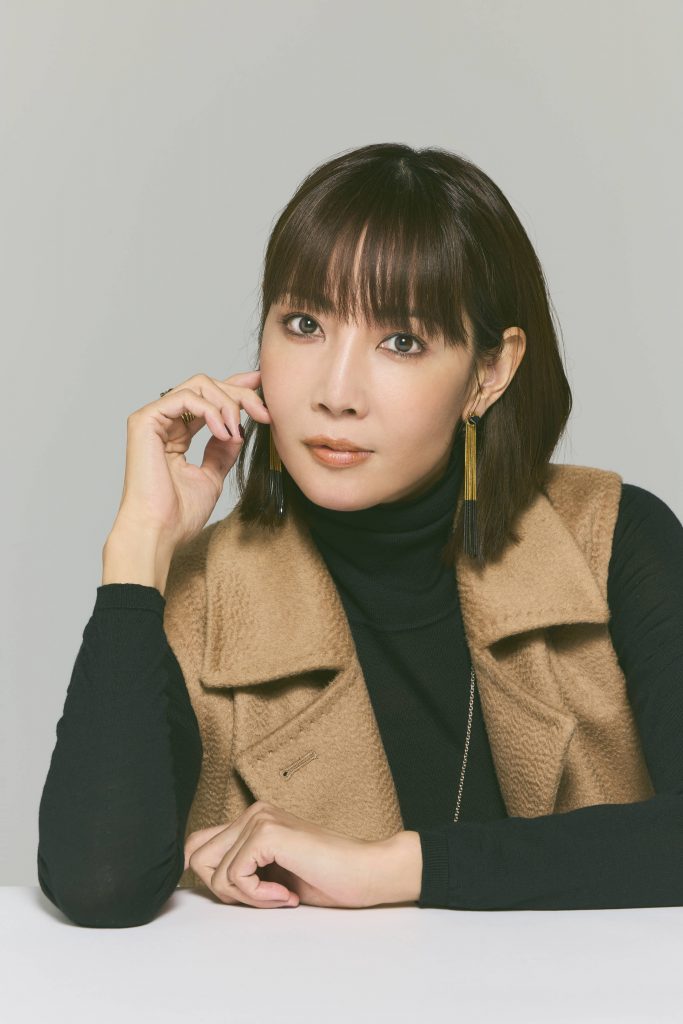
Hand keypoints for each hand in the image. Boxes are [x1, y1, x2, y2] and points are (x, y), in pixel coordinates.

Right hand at [110, 369, 270, 551]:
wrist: (158, 532)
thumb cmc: (178, 515)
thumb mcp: (212, 476)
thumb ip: (223, 451)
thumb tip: (239, 429)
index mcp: (176, 434)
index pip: (207, 398)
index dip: (235, 386)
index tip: (262, 384)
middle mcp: (163, 422)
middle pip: (207, 386)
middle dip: (240, 395)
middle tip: (264, 413)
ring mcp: (153, 419)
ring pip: (199, 386)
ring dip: (227, 404)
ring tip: (236, 432)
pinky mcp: (145, 420)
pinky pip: (186, 397)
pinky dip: (211, 411)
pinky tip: (223, 433)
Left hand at [183, 800, 397, 909]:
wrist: (366, 872)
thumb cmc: (327, 877)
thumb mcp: (272, 874)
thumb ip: (242, 868)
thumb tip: (203, 879)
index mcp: (253, 819)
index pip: (199, 846)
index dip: (215, 880)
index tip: (254, 893)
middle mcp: (253, 813)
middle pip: (197, 857)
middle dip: (225, 889)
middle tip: (264, 896)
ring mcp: (260, 819)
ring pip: (214, 872)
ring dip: (246, 897)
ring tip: (282, 895)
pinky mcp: (268, 834)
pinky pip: (235, 877)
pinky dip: (257, 897)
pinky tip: (287, 895)